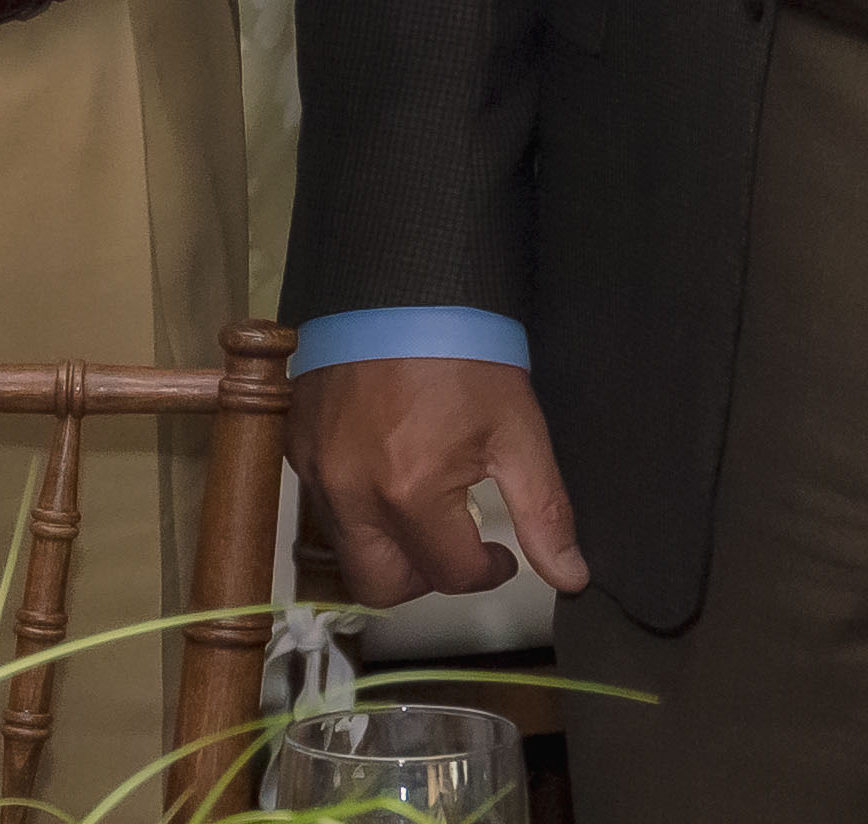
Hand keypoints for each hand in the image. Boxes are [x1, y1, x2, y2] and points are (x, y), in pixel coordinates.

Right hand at [289, 356, 587, 605]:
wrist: (403, 282)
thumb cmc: (468, 353)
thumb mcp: (519, 431)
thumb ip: (544, 511)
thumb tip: (572, 577)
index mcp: (410, 494)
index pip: (448, 576)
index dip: (485, 572)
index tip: (502, 553)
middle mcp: (350, 495)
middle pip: (379, 586)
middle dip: (425, 578)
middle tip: (457, 543)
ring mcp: (315, 471)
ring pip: (347, 548)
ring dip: (388, 544)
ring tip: (426, 503)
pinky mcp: (295, 446)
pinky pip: (323, 503)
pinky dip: (356, 504)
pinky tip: (388, 467)